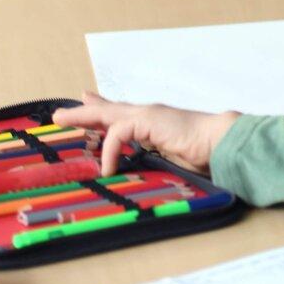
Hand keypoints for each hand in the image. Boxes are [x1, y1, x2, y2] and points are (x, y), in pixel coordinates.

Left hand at [54, 91, 238, 177]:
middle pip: (110, 110)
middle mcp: (149, 116)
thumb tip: (135, 178)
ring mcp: (148, 115)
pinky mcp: (148, 120)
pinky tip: (107, 167)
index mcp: (154, 125)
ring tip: (63, 119)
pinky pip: (118, 133)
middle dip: (86, 110)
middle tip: (62, 113)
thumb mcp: (169, 162)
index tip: (88, 105)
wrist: (222, 143)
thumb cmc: (204, 155)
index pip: (123, 117)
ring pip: (107, 114)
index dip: (104, 112)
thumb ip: (152, 164)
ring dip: (84, 116)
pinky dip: (110, 151)